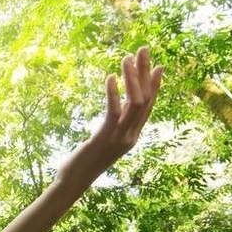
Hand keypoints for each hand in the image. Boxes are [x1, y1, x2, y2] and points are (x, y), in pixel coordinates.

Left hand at [59, 47, 162, 182]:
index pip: (149, 106)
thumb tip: (116, 110)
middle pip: (145, 99)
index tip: (158, 65)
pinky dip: (113, 93)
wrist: (73, 181)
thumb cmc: (85, 160)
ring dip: (132, 78)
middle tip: (143, 50)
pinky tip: (109, 78)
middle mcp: (131, 136)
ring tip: (125, 58)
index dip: (155, 85)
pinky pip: (113, 112)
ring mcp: (119, 138)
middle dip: (145, 73)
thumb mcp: (104, 139)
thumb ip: (113, 125)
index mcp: (133, 135)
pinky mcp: (104, 138)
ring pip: (134, 103)